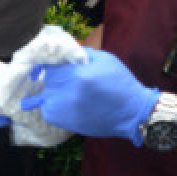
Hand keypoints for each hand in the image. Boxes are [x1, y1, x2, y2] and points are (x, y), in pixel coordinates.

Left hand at [19, 48, 157, 146]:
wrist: (132, 113)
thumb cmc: (120, 83)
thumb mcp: (104, 59)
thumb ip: (80, 54)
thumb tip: (62, 52)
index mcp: (79, 75)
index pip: (51, 66)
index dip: (54, 66)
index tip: (59, 68)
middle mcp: (69, 92)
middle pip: (48, 81)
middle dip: (56, 79)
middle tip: (68, 82)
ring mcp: (65, 110)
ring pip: (45, 98)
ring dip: (53, 94)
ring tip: (69, 94)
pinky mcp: (65, 123)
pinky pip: (48, 112)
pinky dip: (54, 108)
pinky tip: (68, 105)